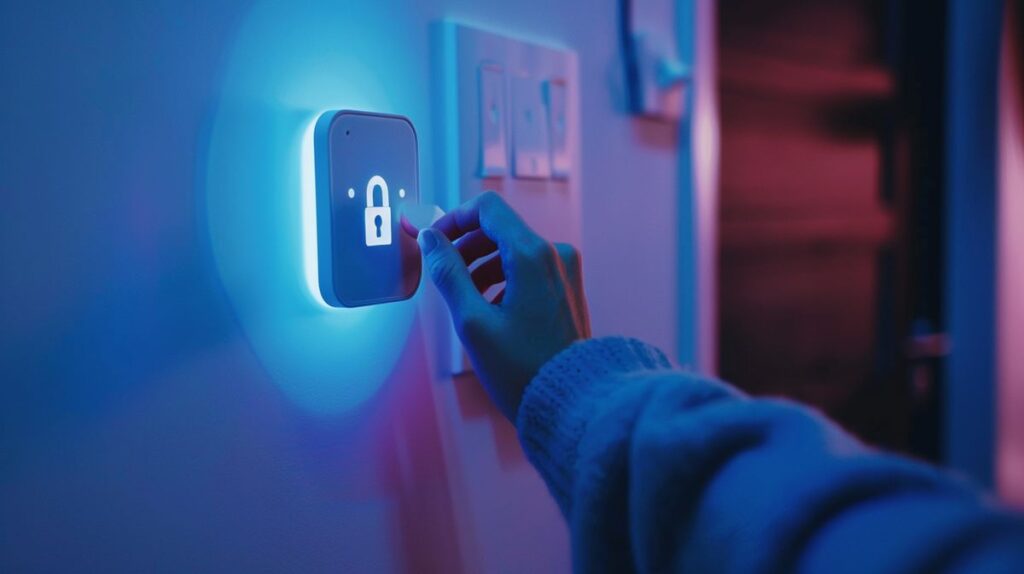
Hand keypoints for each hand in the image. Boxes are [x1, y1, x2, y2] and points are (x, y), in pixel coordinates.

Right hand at [417, 192, 589, 419]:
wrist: (572, 401)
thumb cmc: (523, 369)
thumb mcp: (472, 321)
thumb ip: (448, 273)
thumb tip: (430, 239)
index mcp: (532, 255)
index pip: (487, 208)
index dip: (454, 219)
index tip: (433, 240)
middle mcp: (555, 255)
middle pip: (499, 228)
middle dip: (466, 245)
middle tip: (443, 273)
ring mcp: (565, 272)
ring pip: (513, 249)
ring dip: (482, 265)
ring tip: (465, 299)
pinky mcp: (567, 289)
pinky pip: (529, 268)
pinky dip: (504, 278)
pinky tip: (490, 309)